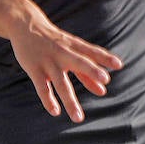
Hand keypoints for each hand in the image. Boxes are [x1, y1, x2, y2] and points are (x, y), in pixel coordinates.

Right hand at [9, 11, 123, 122]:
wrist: (26, 25)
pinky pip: (42, 87)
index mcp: (74, 46)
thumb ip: (86, 72)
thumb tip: (103, 91)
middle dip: (92, 70)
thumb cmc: (54, 42)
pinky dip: (48, 100)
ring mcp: (48, 62)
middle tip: (105, 79)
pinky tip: (56, 112)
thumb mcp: (71, 52)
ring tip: (78, 118)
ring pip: (61, 83)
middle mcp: (63, 53)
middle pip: (79, 62)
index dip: (105, 58)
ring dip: (70, 101)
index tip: (119, 65)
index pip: (92, 51)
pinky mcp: (34, 69)